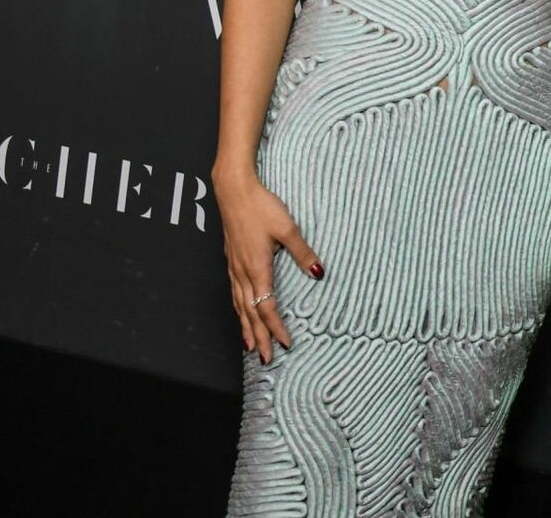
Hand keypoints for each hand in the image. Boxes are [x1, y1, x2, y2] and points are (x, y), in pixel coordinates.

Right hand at [213, 170, 322, 364]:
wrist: (233, 190)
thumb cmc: (261, 207)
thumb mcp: (288, 228)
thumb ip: (303, 252)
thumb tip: (319, 273)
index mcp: (257, 268)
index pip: (266, 307)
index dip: (276, 327)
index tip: (286, 343)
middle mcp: (242, 273)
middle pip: (250, 313)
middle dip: (258, 338)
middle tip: (265, 359)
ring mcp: (234, 267)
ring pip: (239, 306)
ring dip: (246, 328)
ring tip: (251, 346)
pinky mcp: (231, 260)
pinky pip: (235, 294)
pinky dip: (239, 311)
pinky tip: (242, 314)